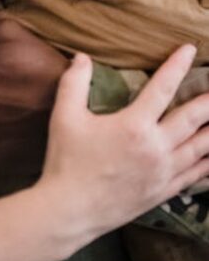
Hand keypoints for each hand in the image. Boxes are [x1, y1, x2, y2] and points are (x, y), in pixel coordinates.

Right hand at [40, 45, 208, 241]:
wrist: (70, 211)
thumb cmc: (66, 161)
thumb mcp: (64, 117)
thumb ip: (74, 82)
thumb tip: (82, 56)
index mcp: (134, 125)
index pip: (162, 88)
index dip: (177, 66)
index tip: (190, 49)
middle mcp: (155, 148)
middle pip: (192, 119)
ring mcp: (163, 172)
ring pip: (200, 148)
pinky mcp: (163, 192)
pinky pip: (194, 176)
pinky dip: (207, 164)